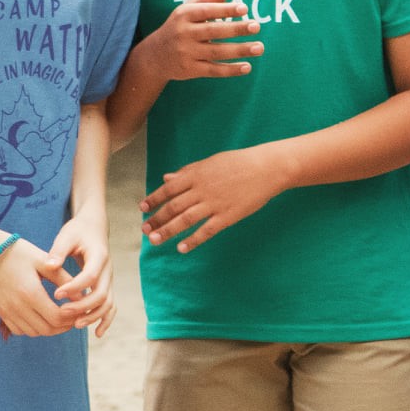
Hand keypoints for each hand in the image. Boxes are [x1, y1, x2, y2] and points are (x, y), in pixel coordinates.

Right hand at [0, 235, 75, 338]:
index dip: (71, 318)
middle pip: (46, 329)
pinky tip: (41, 318)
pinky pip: (19, 330)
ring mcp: (7, 312)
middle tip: (73, 317)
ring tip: (60, 318)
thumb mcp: (45, 262)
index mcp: (30, 292)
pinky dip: (33, 329)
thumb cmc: (21, 253)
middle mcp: (17, 306)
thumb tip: (82, 296)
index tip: (80, 311)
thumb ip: (64, 279)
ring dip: (49, 329)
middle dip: (63, 326)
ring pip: (33, 333)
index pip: (56, 317)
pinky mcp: (1, 313)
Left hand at [42, 213, 114, 335]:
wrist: (94, 228)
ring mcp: (109, 280)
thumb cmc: (78, 231)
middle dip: (82, 306)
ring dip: (93, 316)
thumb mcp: (67, 235)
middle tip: (62, 312)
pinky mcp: (106, 286)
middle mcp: (108, 270)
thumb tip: (49, 265)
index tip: (56, 294)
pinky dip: (106, 320)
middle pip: (101, 294)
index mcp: (99, 256)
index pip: (90, 276)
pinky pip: (110, 306)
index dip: (75, 287)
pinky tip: (97, 334)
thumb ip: (59, 251)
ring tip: (75, 325)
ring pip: (108, 303)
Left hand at [142, 145, 283, 252]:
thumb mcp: (210, 162)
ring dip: (168, 231)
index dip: (154, 199)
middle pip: (173, 207)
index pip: (169, 188)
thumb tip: (166, 178)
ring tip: (155, 241)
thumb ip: (187, 172)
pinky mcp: (228, 216)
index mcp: (197, 174)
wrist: (267, 168)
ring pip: (185, 220)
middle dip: (157, 219)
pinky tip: (182, 248)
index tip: (142, 208)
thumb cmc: (238, 162)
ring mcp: (215, 204)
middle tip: (144, 230)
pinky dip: (193, 240)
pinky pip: (207, 231)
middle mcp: (202, 189)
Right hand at [144, 0, 261, 80]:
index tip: (244, 8)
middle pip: (213, 31)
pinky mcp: (190, 70)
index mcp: (184, 15)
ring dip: (239, 50)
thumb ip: (206, 0)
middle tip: (257, 26)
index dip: (225, 9)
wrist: (153, 56)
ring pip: (216, 52)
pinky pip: (213, 70)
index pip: (206, 11)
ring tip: (259, 47)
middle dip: (236, 29)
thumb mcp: (186, 11)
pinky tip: (247, 67)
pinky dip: (230, 70)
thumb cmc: (178, 28)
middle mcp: (183, 34)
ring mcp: (186, 53)